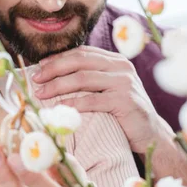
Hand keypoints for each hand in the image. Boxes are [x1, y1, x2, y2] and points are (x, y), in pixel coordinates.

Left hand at [32, 45, 172, 154]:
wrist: (150, 133)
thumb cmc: (122, 112)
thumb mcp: (107, 89)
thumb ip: (90, 78)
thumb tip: (53, 74)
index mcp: (115, 60)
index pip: (82, 53)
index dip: (58, 58)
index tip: (39, 67)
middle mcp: (121, 67)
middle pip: (80, 62)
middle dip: (53, 69)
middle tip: (35, 79)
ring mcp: (124, 83)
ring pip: (83, 79)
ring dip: (58, 86)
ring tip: (41, 93)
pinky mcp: (125, 101)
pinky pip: (93, 100)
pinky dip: (73, 103)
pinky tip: (59, 107)